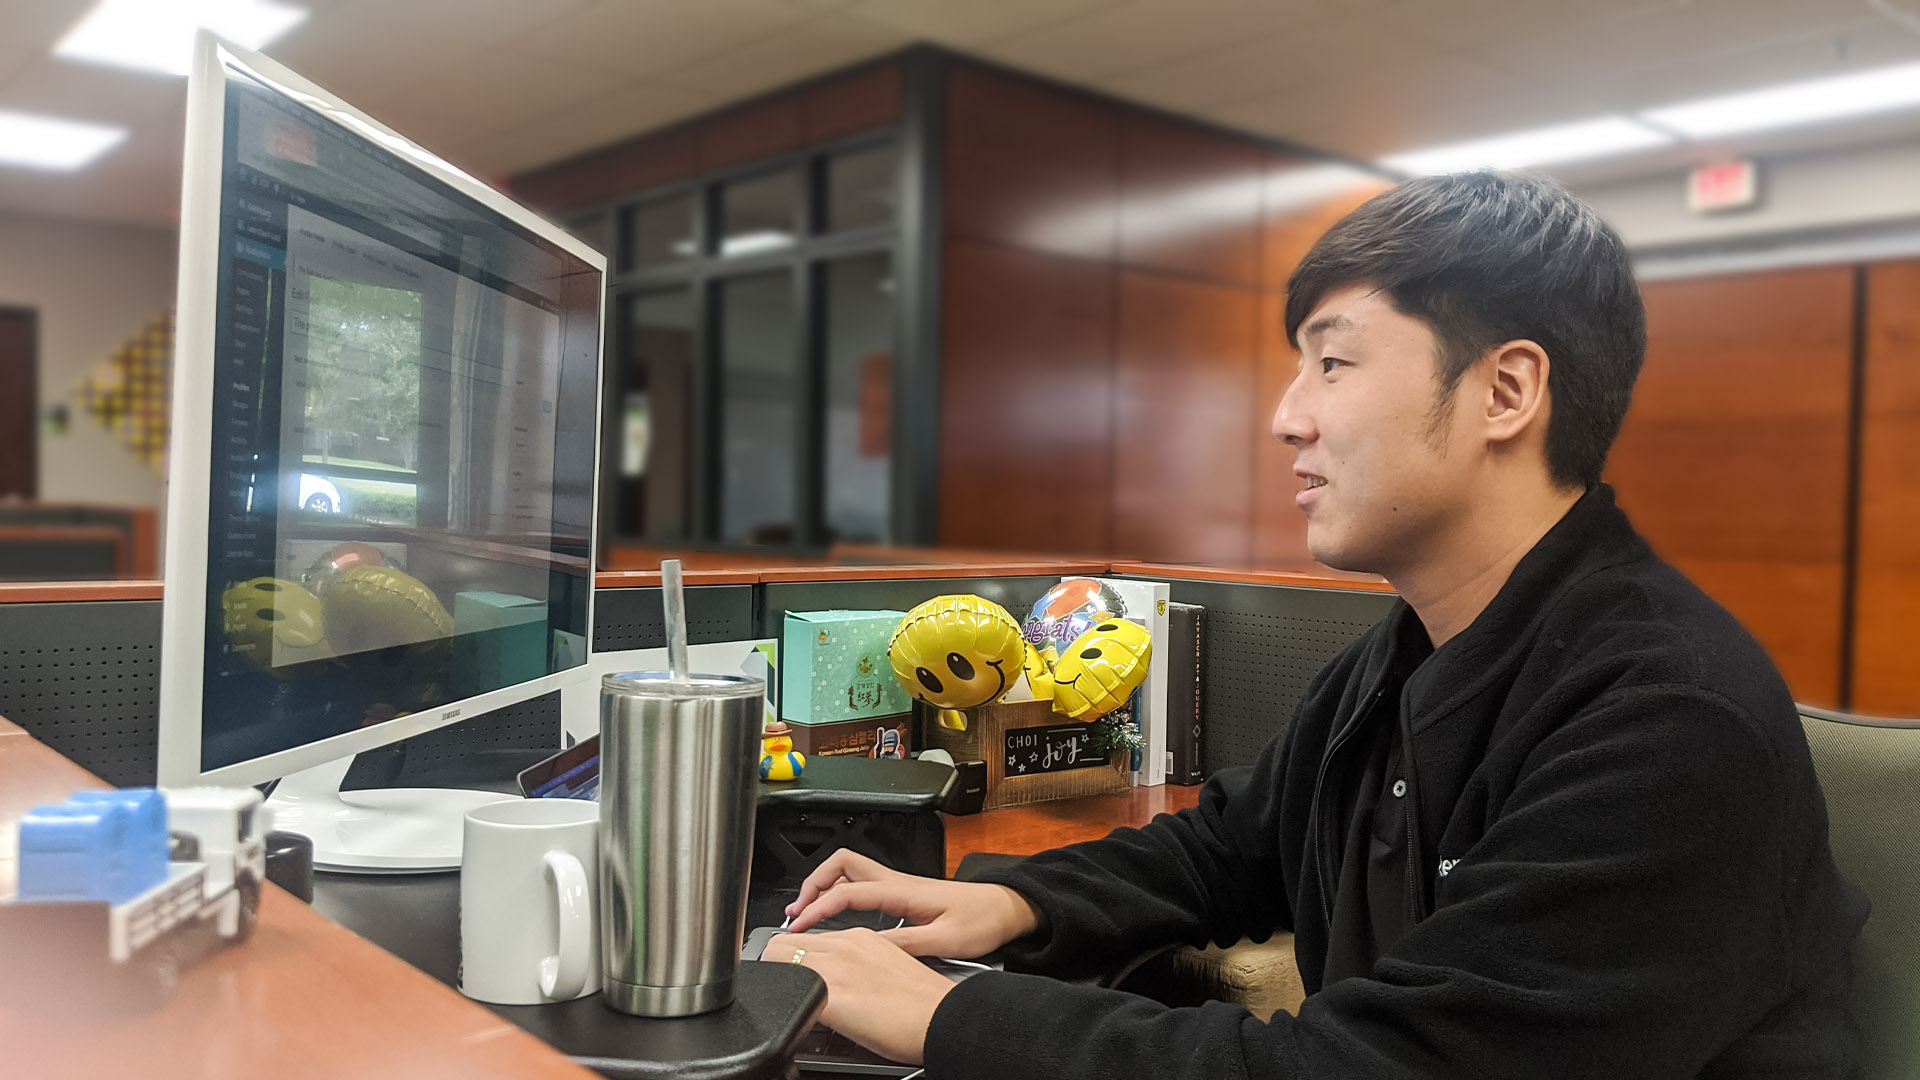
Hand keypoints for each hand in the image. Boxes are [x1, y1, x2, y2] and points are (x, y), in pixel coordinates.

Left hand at [768, 928, 954, 1065]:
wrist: (942, 1020)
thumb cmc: (922, 1003)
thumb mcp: (887, 966)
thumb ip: (857, 964)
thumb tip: (838, 980)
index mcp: (859, 937)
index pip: (806, 935)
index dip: (794, 956)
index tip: (795, 971)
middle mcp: (844, 945)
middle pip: (783, 943)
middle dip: (778, 965)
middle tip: (787, 989)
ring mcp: (836, 969)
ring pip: (778, 958)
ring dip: (780, 979)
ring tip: (792, 1001)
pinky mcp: (831, 996)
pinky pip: (790, 990)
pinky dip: (788, 1001)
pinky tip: (800, 1015)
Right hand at [785, 849, 1044, 958]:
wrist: (1005, 908)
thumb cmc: (981, 921)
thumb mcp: (944, 941)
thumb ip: (905, 944)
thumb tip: (868, 949)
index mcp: (902, 891)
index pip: (847, 892)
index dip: (818, 908)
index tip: (799, 927)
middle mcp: (896, 882)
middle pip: (842, 864)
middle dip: (813, 883)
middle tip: (798, 912)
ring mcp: (899, 885)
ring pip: (850, 871)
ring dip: (825, 885)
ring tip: (808, 911)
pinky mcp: (903, 893)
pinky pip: (862, 884)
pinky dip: (841, 893)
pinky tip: (837, 914)